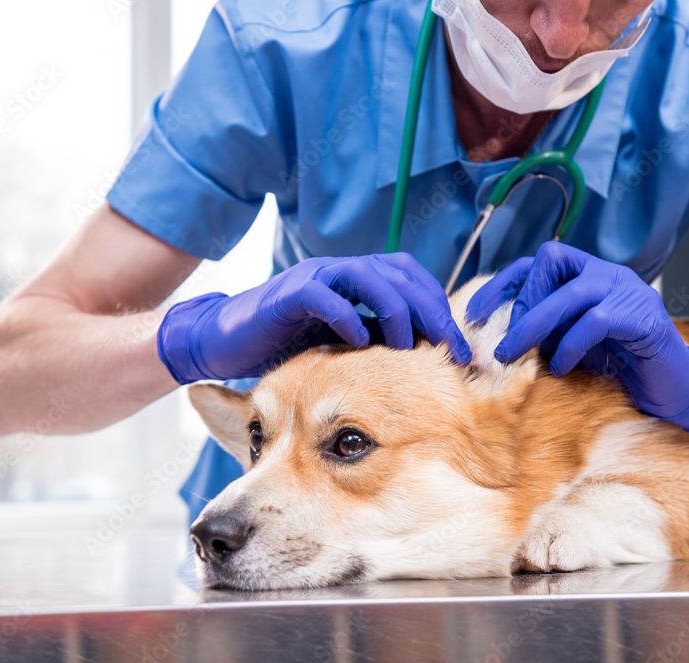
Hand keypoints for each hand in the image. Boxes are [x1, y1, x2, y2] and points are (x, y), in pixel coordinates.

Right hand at [157, 252, 471, 381]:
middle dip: (431, 310)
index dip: (440, 306)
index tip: (460, 346)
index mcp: (360, 280)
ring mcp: (316, 277)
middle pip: (400, 275)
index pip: (413, 277)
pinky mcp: (289, 294)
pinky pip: (324, 295)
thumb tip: (425, 364)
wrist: (228, 341)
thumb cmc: (287, 344)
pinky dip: (346, 316)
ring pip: (368, 276)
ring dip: (395, 310)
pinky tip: (358, 341)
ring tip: (408, 345)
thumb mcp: (342, 344)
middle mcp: (342, 272)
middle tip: (449, 348)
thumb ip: (376, 340)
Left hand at [466, 242, 688, 432]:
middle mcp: (607, 273)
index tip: (473, 314)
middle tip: (505, 345)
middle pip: (551, 261)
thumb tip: (498, 338)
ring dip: (533, 325)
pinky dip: (570, 344)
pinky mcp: (643, 316)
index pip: (538, 261)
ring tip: (512, 355)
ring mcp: (628, 290)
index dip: (503, 283)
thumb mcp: (572, 344)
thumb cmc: (621, 368)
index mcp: (588, 275)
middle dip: (520, 303)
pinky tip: (561, 367)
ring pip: (570, 292)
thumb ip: (545, 331)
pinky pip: (595, 321)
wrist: (674, 390)